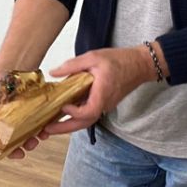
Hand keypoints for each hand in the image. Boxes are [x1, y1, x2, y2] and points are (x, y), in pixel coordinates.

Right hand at [0, 69, 45, 160]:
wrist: (14, 64)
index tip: (9, 154)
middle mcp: (5, 122)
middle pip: (10, 142)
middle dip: (20, 147)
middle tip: (28, 147)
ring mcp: (19, 118)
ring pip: (25, 136)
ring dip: (32, 140)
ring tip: (38, 138)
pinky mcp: (31, 112)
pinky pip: (37, 125)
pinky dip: (41, 130)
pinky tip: (45, 129)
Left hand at [42, 46, 156, 135]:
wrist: (139, 65)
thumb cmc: (119, 60)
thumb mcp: (93, 57)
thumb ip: (72, 65)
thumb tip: (54, 72)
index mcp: (103, 93)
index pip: (89, 112)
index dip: (75, 113)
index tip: (64, 106)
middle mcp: (104, 103)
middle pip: (84, 123)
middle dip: (65, 128)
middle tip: (46, 130)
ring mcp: (105, 105)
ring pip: (86, 121)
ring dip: (69, 125)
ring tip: (51, 125)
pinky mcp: (104, 104)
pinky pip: (89, 114)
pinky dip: (76, 117)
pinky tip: (64, 113)